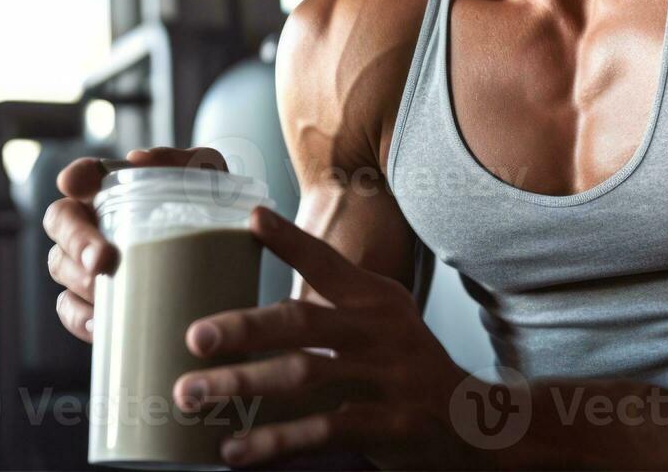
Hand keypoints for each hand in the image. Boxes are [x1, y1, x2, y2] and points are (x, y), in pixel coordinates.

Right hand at [43, 146, 227, 341]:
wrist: (222, 268)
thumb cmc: (209, 214)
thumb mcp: (209, 181)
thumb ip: (184, 160)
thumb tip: (140, 160)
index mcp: (116, 187)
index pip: (84, 173)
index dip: (74, 176)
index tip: (72, 183)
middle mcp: (92, 220)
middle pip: (60, 219)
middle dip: (76, 238)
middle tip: (103, 259)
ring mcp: (85, 261)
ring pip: (60, 264)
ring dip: (79, 278)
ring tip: (105, 291)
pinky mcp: (90, 301)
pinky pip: (69, 309)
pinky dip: (79, 316)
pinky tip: (99, 322)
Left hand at [174, 206, 478, 468]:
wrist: (476, 424)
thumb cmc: (407, 366)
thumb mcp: (382, 320)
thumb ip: (332, 306)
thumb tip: (254, 312)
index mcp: (373, 299)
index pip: (327, 262)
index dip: (289, 241)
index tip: (252, 218)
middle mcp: (378, 331)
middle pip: (302, 322)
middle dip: (244, 327)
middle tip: (194, 336)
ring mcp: (386, 378)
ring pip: (304, 376)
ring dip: (243, 384)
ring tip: (192, 392)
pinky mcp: (390, 424)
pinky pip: (323, 431)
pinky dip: (275, 442)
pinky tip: (235, 449)